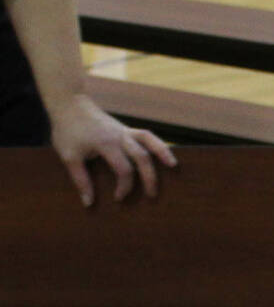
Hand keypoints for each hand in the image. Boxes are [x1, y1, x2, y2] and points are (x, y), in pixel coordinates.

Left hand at [45, 94, 175, 205]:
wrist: (69, 103)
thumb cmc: (67, 131)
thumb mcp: (69, 156)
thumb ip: (80, 180)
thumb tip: (88, 203)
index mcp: (105, 144)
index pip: (123, 169)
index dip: (124, 187)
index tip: (118, 197)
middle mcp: (119, 136)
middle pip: (142, 158)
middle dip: (149, 178)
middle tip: (151, 195)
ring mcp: (125, 131)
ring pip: (150, 141)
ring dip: (163, 153)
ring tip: (173, 166)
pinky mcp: (127, 129)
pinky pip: (147, 136)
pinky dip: (159, 144)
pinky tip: (166, 155)